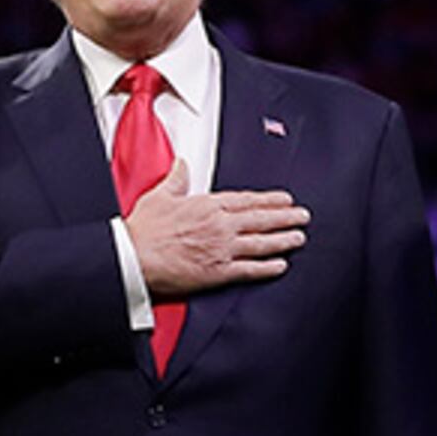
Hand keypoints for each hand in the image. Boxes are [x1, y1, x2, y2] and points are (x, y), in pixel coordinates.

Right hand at [126, 158, 306, 299]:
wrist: (134, 257)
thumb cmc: (143, 230)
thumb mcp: (159, 195)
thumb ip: (176, 179)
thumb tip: (181, 163)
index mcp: (208, 205)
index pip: (247, 200)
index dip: (269, 200)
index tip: (284, 199)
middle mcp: (220, 225)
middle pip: (261, 219)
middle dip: (285, 217)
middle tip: (303, 216)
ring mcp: (221, 249)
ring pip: (261, 243)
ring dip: (283, 240)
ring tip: (299, 238)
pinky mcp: (217, 272)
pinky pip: (249, 269)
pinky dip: (267, 267)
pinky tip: (281, 265)